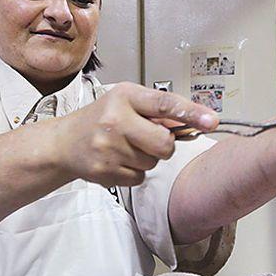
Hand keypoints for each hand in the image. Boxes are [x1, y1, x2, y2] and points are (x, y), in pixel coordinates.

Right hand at [53, 82, 217, 186]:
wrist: (64, 142)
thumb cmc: (101, 119)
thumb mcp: (126, 102)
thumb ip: (158, 111)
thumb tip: (195, 122)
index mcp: (124, 96)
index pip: (164, 104)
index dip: (191, 113)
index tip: (211, 120)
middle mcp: (115, 120)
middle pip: (164, 143)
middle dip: (164, 146)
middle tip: (148, 140)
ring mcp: (108, 148)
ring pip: (152, 163)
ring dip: (145, 158)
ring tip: (125, 148)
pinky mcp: (105, 171)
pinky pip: (139, 178)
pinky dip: (133, 172)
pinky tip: (118, 161)